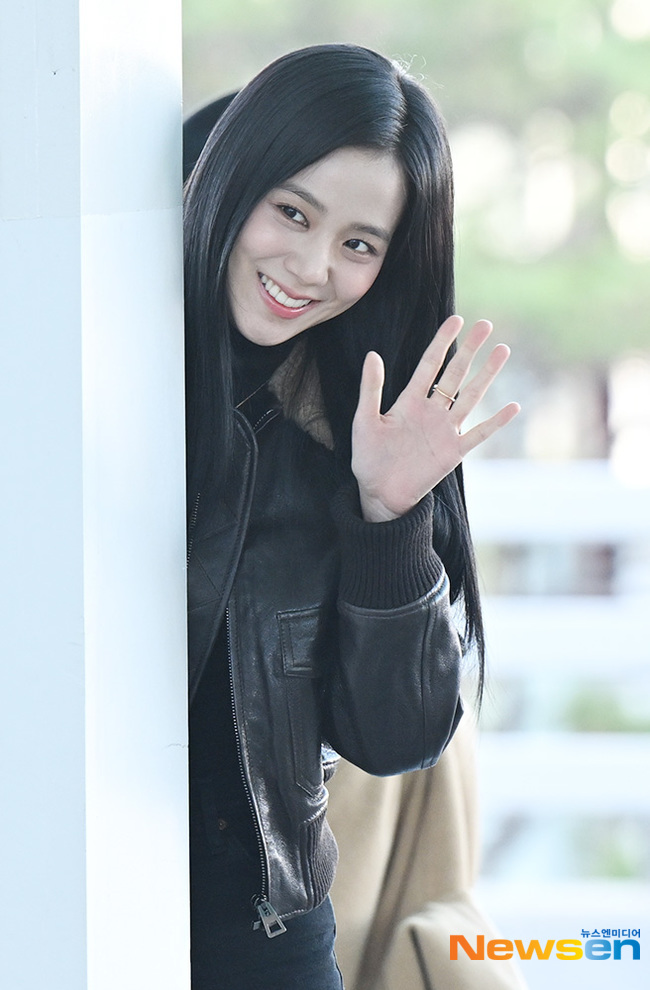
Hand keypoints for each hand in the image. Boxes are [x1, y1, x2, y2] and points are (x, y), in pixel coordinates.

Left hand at [351, 315, 519, 521]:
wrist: (379, 492)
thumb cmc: (368, 457)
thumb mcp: (365, 420)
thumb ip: (371, 388)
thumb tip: (372, 354)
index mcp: (409, 401)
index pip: (430, 364)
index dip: (442, 342)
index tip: (456, 320)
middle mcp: (431, 411)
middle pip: (455, 375)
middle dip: (470, 350)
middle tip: (486, 324)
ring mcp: (445, 431)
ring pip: (471, 397)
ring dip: (487, 375)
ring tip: (502, 350)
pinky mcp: (453, 452)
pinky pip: (479, 434)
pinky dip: (496, 422)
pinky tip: (512, 406)